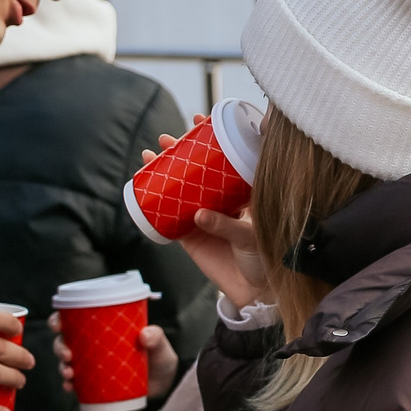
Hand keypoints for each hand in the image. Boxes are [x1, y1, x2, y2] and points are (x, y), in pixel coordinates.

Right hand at [52, 315, 179, 399]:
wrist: (165, 386)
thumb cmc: (160, 359)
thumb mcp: (160, 346)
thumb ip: (157, 338)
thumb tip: (146, 334)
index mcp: (102, 328)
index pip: (74, 319)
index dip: (59, 320)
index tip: (57, 324)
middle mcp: (92, 345)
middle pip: (65, 341)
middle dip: (60, 346)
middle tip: (68, 354)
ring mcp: (91, 364)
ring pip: (66, 362)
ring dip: (62, 367)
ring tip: (69, 373)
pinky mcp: (93, 383)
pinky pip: (75, 384)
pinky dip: (69, 385)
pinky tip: (70, 387)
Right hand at [139, 137, 264, 307]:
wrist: (256, 290)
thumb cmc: (266, 257)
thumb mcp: (253, 235)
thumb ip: (230, 224)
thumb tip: (200, 214)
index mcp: (243, 191)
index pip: (226, 156)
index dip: (213, 137)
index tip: (200, 119)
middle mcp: (222, 199)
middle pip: (198, 168)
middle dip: (180, 150)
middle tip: (167, 138)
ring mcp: (203, 215)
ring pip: (181, 187)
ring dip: (164, 169)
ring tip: (151, 154)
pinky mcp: (189, 236)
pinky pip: (169, 216)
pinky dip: (156, 201)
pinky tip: (145, 184)